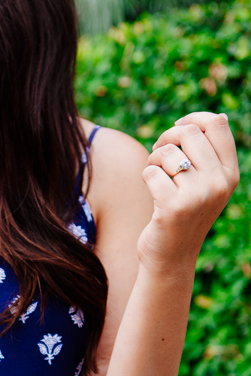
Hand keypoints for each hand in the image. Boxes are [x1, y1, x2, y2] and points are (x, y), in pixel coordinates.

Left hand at [137, 112, 238, 272]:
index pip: (216, 124)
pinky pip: (151, 172)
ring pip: (167, 152)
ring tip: (155, 174)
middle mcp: (218, 184)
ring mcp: (197, 196)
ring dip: (154, 158)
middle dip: (167, 138)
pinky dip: (146, 176)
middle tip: (158, 153)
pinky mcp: (172, 207)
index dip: (192, 118)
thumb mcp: (207, 186)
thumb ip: (211, 156)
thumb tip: (216, 116)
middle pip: (188, 133)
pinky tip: (151, 190)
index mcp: (230, 174)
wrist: (171, 258)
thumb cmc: (184, 216)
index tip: (177, 126)